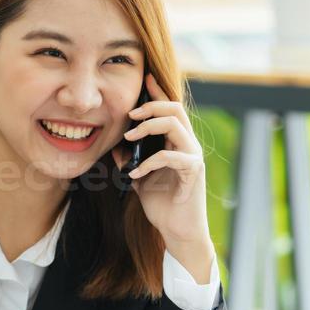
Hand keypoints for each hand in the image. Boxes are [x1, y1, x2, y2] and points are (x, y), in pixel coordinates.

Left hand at [114, 73, 213, 276]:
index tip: (144, 77)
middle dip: (150, 105)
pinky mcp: (193, 172)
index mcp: (177, 143)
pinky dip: (149, 162)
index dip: (158, 91)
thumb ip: (131, 160)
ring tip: (129, 137)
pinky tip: (135, 173)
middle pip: (175, 108)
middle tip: (129, 115)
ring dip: (149, 126)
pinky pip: (170, 156)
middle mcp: (188, 145)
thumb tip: (115, 147)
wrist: (178, 232)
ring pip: (175, 125)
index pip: (170, 109)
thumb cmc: (162, 206)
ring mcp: (193, 157)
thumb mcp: (140, 179)